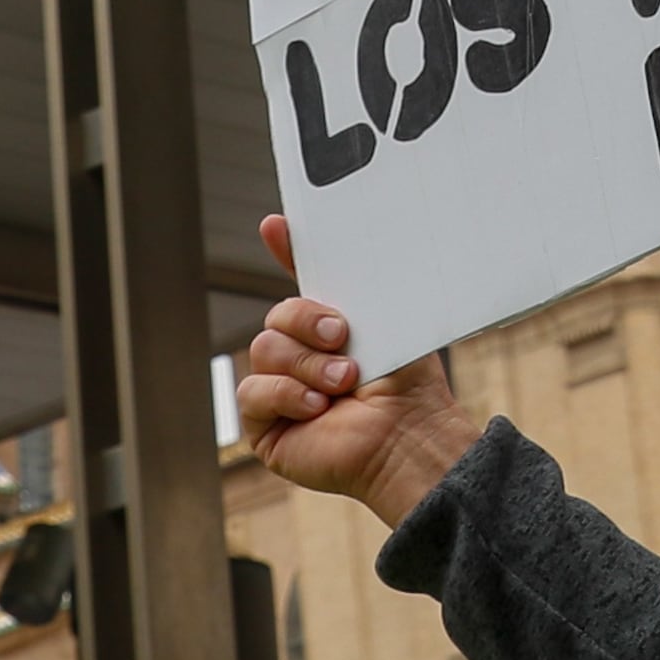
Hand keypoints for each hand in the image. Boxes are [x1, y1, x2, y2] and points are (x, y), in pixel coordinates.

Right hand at [239, 214, 481, 527]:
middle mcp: (303, 357)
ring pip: (264, 349)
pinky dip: (285, 393)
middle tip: (342, 338)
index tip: (276, 224)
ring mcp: (282, 390)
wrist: (407, 435)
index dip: (285, 251)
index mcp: (332, 329)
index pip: (301, 285)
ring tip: (343, 382)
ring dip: (306, 363)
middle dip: (307, 322)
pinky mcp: (266, 426)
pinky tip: (316, 406)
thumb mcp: (383, 321)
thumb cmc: (405, 384)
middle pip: (277, 316)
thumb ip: (356, 285)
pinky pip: (252, 391)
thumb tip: (350, 238)